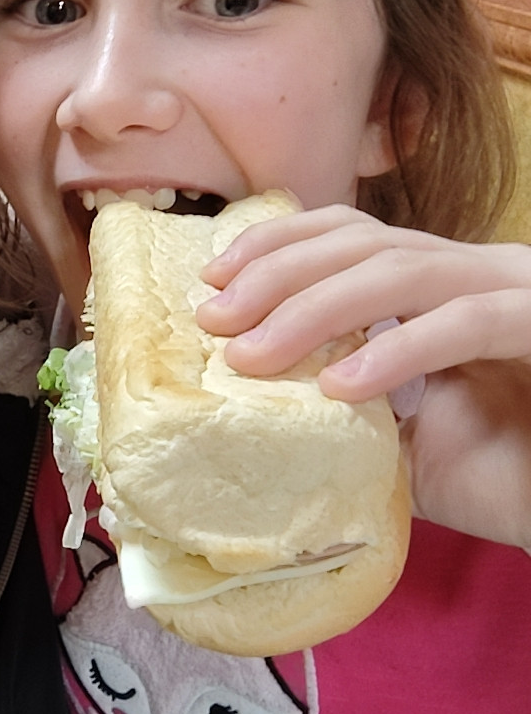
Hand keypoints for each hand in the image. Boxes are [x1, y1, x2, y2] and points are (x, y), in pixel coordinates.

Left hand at [196, 205, 530, 547]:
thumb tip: (247, 406)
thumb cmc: (502, 480)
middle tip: (214, 320)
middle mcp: (480, 275)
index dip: (278, 244)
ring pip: (405, 271)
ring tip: (254, 355)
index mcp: (443, 286)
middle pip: (365, 243)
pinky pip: (468, 323)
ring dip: (317, 307)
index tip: (213, 282)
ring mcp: (518, 295)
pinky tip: (342, 386)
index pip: (352, 233)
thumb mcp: (401, 442)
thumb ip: (341, 409)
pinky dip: (400, 350)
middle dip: (278, 275)